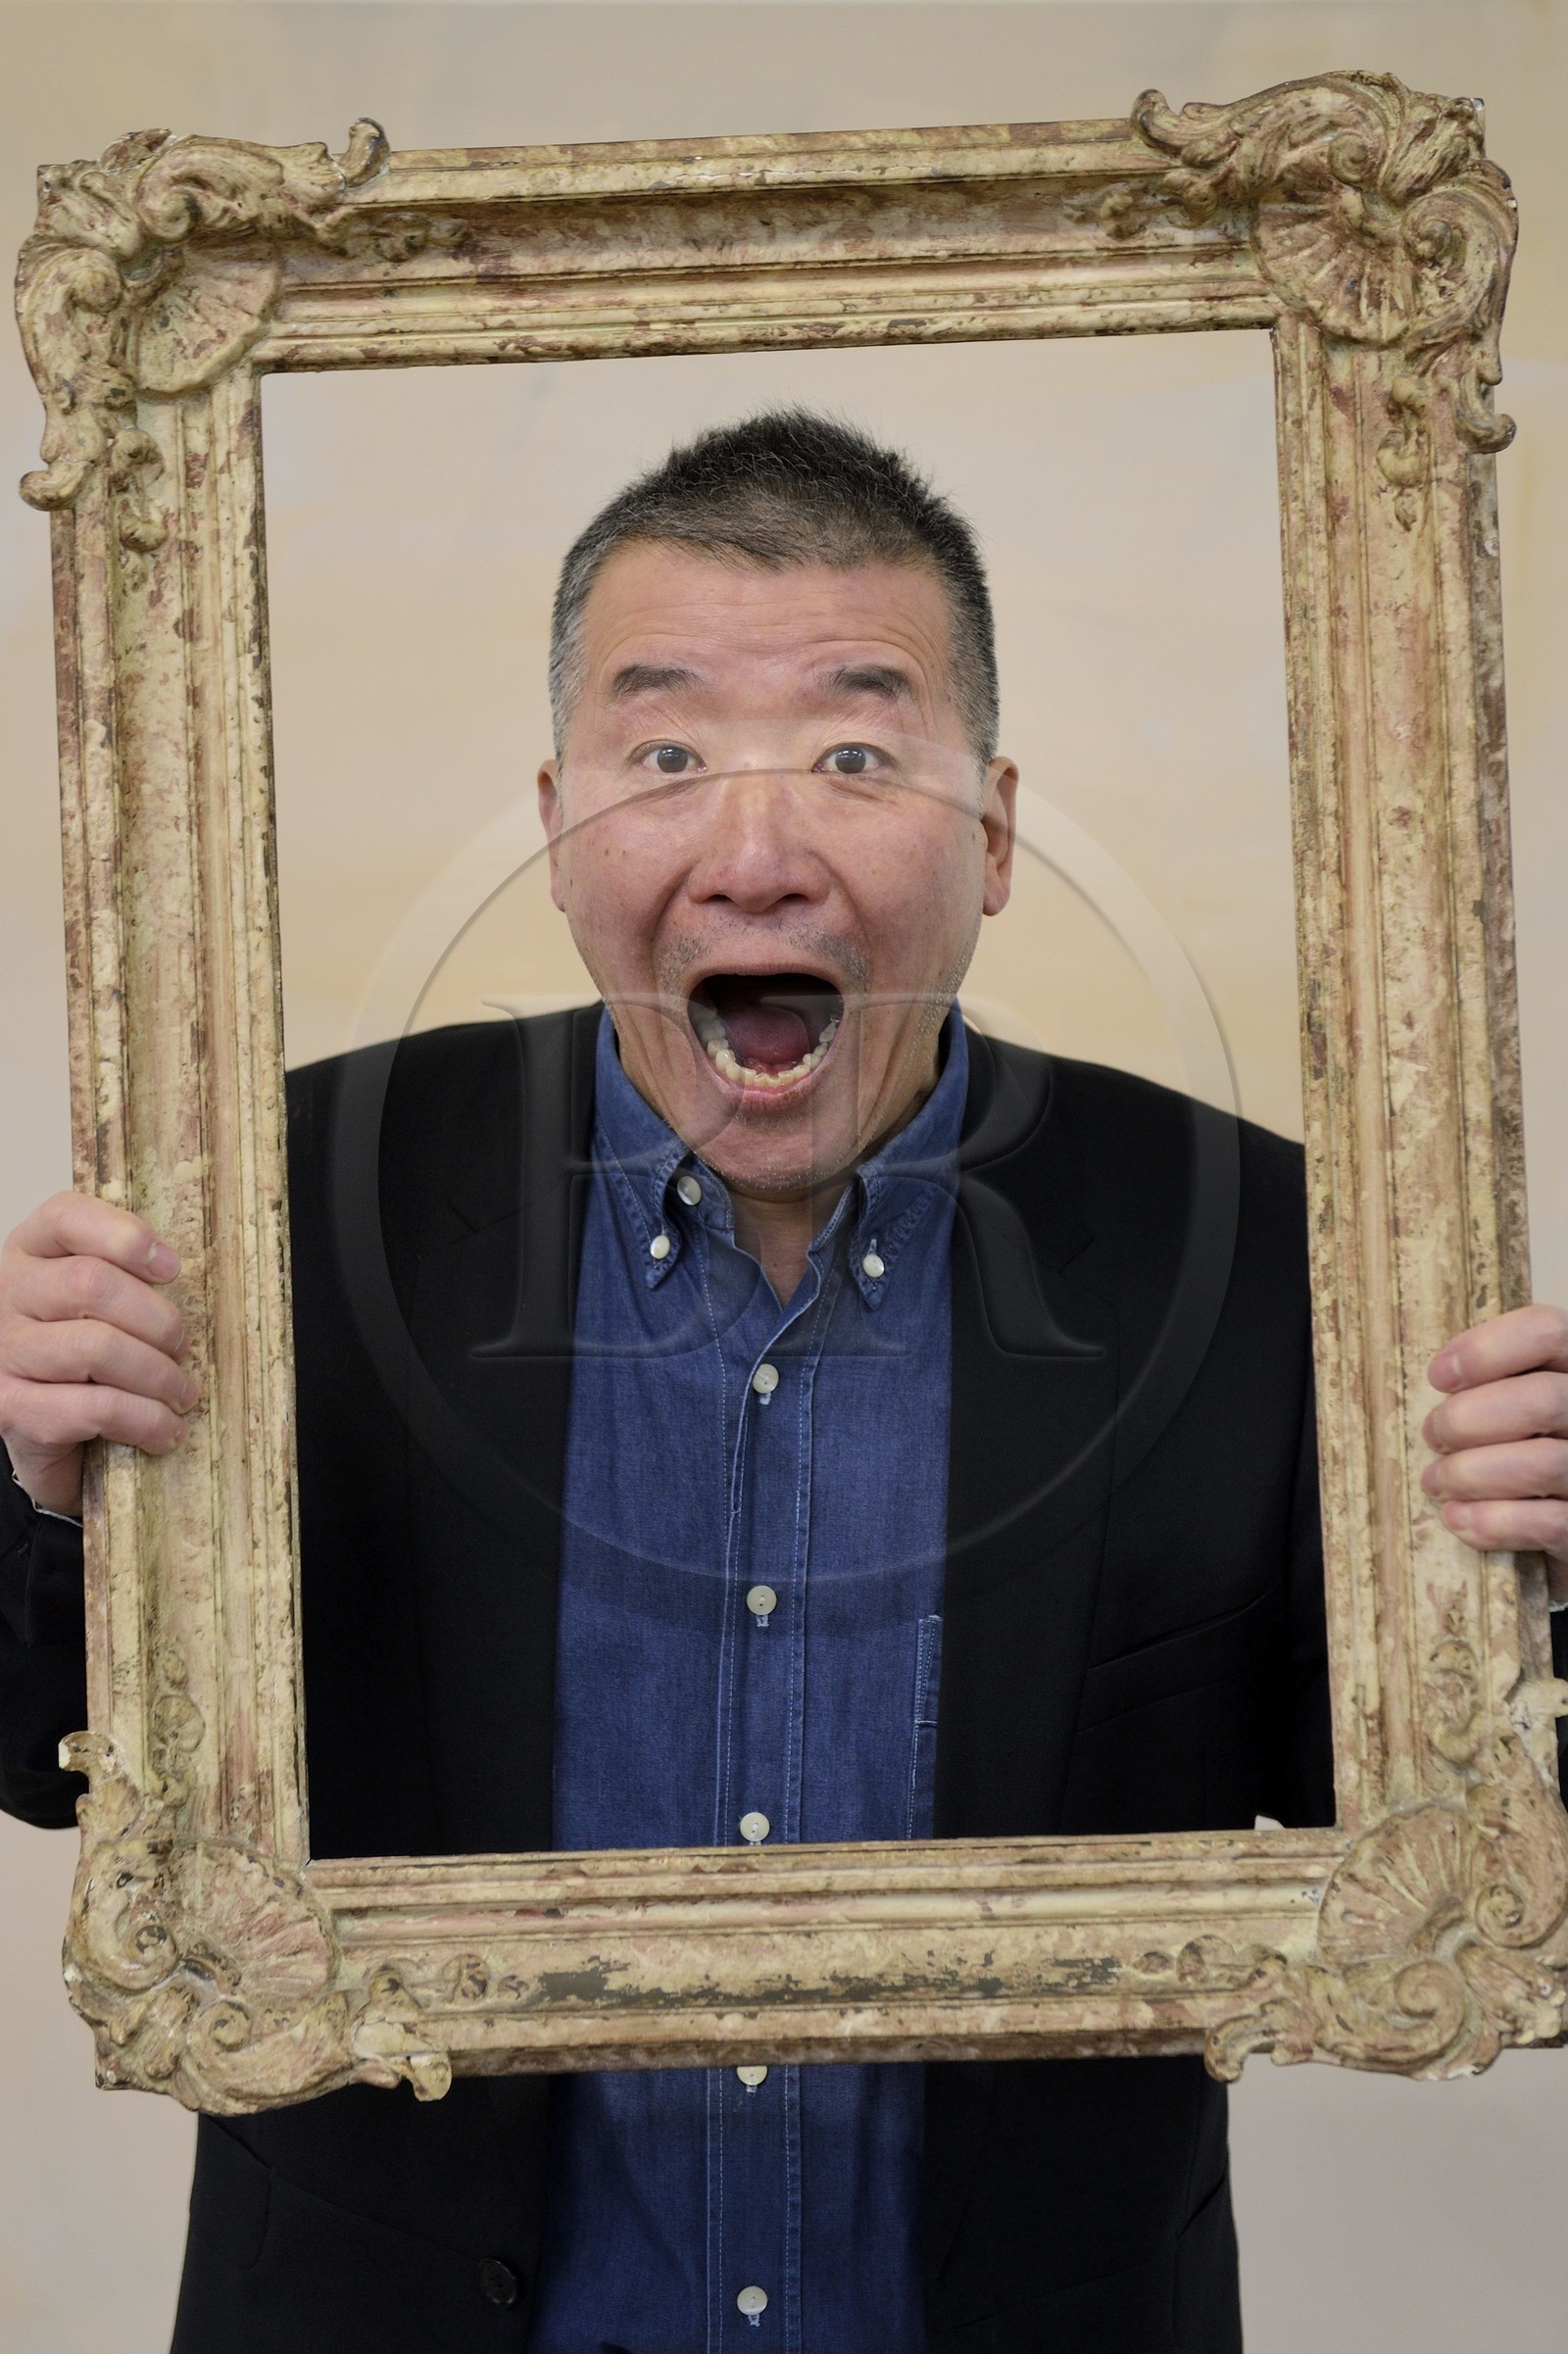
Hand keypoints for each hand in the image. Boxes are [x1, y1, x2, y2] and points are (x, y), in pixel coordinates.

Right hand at [0, 1194, 196, 1518]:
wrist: (40, 1426)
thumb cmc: (79, 1354)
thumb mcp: (98, 1302)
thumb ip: (126, 1277)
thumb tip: (179, 1277)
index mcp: (30, 1252)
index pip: (66, 1217)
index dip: (126, 1236)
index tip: (171, 1269)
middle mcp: (6, 1294)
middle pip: (91, 1283)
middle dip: (157, 1319)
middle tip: (183, 1347)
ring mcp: (4, 1353)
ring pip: (97, 1348)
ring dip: (158, 1376)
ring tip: (181, 1394)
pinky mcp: (13, 1408)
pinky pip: (96, 1407)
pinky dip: (145, 1420)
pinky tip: (165, 1429)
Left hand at [1422, 1304, 1567, 1598]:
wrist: (1556, 1512)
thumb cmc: (1523, 1444)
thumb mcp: (1515, 1399)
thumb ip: (1493, 1381)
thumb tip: (1443, 1376)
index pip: (1547, 1331)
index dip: (1485, 1349)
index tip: (1438, 1376)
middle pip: (1544, 1399)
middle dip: (1469, 1419)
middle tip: (1432, 1435)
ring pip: (1542, 1464)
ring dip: (1470, 1474)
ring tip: (1436, 1481)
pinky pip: (1547, 1523)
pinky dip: (1492, 1521)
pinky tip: (1458, 1518)